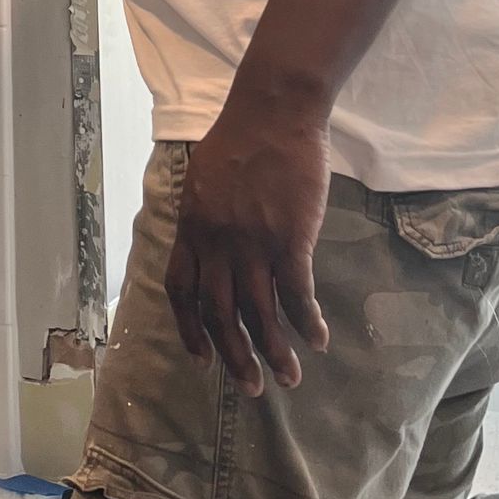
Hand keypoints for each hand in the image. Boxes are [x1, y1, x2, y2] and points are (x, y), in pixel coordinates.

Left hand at [165, 106, 331, 394]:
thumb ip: (203, 217)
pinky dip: (306, 322)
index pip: (181, 291)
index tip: (201, 358)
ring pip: (259, 313)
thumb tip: (208, 246)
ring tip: (288, 379)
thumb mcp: (203, 179)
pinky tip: (317, 340)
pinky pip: (297, 294)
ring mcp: (252, 243)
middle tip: (251, 387)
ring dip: (274, 351)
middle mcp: (216, 243)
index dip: (189, 329)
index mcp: (192, 228)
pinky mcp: (290, 239)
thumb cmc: (241, 138)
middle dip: (234, 356)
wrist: (273, 111)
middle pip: (219, 313)